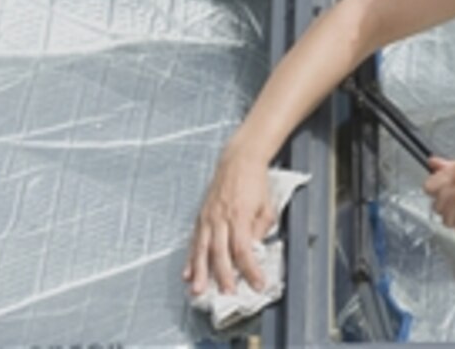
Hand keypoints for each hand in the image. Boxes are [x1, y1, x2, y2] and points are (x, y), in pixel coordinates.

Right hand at [183, 152, 276, 295]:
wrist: (239, 159)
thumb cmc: (255, 182)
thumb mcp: (266, 206)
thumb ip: (260, 230)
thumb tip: (253, 251)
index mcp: (240, 215)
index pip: (243, 249)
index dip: (250, 269)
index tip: (258, 284)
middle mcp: (221, 217)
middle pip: (220, 252)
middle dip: (223, 276)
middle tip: (227, 294)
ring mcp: (208, 217)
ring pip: (202, 249)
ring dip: (200, 272)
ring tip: (198, 290)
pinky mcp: (201, 217)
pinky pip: (194, 241)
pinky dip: (190, 259)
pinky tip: (188, 273)